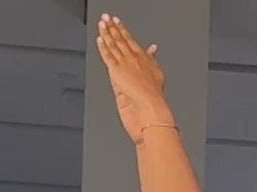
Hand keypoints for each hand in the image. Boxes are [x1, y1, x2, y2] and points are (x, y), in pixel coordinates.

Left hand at [95, 14, 171, 142]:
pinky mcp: (117, 72)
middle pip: (121, 40)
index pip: (130, 40)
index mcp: (144, 59)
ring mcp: (125, 65)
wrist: (153, 108)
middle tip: (106, 17)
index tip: (116, 21)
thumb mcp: (157, 74)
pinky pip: (108, 56)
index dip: (123, 30)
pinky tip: (99, 39)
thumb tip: (152, 48)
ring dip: (106, 33)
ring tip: (101, 24)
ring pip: (114, 45)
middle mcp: (134, 59)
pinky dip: (103, 47)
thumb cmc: (155, 98)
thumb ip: (152, 59)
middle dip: (112, 27)